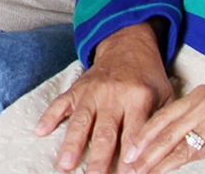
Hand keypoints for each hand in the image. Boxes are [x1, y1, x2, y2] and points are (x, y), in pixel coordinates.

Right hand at [35, 21, 174, 173]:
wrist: (128, 44)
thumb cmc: (148, 76)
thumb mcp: (165, 95)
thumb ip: (160, 123)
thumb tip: (159, 155)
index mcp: (138, 97)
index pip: (134, 132)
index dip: (131, 154)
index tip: (128, 173)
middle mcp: (113, 95)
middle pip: (105, 131)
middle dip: (99, 157)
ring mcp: (92, 91)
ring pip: (80, 121)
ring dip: (72, 143)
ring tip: (65, 164)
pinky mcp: (77, 88)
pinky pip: (60, 103)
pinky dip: (49, 117)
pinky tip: (39, 131)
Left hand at [121, 70, 204, 171]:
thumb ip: (200, 115)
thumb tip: (175, 136)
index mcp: (201, 94)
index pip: (163, 116)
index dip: (144, 134)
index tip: (128, 151)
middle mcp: (204, 102)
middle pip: (165, 130)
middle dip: (144, 150)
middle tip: (126, 167)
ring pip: (178, 143)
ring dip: (157, 161)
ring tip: (140, 173)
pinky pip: (199, 152)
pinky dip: (180, 164)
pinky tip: (168, 172)